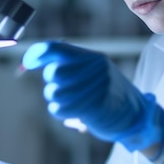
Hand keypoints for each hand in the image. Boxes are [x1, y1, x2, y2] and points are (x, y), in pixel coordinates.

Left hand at [21, 41, 163, 154]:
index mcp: (93, 58)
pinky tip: (75, 113)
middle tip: (66, 91)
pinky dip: (62, 112)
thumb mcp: (94, 72)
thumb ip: (67, 64)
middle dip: (53, 84)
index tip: (28, 63)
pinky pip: (59, 108)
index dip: (37, 54)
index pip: (57, 48)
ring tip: (73, 103)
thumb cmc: (108, 94)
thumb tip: (30, 60)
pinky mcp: (93, 106)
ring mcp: (95, 87)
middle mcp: (95, 68)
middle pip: (53, 72)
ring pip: (53, 92)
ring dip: (57, 101)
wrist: (134, 115)